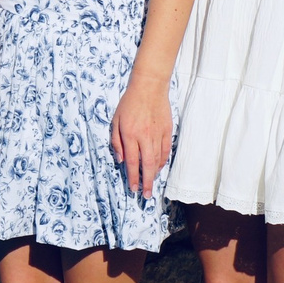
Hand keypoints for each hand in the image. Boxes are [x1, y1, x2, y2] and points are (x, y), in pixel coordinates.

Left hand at [111, 77, 173, 197]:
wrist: (149, 87)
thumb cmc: (129, 103)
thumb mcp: (115, 121)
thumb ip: (116, 142)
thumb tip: (120, 160)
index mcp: (130, 135)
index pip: (132, 162)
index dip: (132, 177)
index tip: (133, 189)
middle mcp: (145, 137)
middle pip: (147, 165)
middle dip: (146, 182)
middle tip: (146, 195)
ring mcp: (158, 134)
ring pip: (157, 160)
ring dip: (154, 174)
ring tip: (150, 183)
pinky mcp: (168, 131)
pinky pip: (166, 151)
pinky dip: (163, 161)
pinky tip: (159, 168)